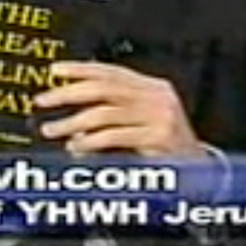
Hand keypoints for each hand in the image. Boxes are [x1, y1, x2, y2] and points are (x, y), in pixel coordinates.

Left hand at [34, 61, 205, 157]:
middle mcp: (157, 97)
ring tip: (52, 130)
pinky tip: (76, 147)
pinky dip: (89, 141)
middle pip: (104, 87)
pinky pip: (113, 136)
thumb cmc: (167, 152)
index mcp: (153, 88)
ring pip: (103, 113)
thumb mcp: (141, 125)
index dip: (81, 68)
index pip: (112, 71)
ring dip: (71, 122)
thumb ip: (114, 114)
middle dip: (68, 92)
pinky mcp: (158, 138)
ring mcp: (159, 116)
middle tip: (43, 99)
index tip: (55, 71)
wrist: (202, 176)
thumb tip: (72, 112)